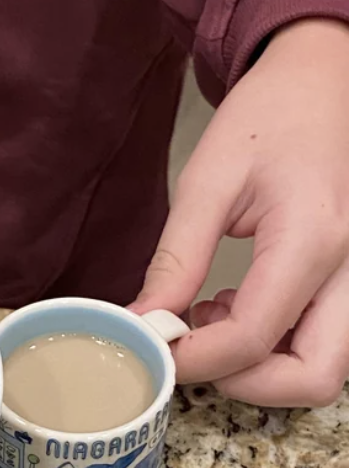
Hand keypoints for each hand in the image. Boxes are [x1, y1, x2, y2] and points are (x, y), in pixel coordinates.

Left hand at [133, 19, 348, 407]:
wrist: (321, 83)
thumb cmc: (268, 118)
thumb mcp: (208, 181)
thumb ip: (176, 259)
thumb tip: (142, 324)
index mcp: (313, 238)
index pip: (253, 337)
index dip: (196, 359)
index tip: (154, 348)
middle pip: (313, 377)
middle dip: (246, 384)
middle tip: (196, 351)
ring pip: (324, 371)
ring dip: (263, 370)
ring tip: (215, 319)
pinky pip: (324, 347)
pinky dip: (277, 351)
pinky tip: (238, 310)